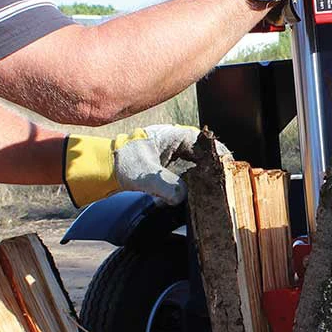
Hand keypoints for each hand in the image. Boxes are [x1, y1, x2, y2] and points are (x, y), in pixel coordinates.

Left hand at [64, 126, 226, 206]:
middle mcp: (175, 140)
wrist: (103, 167)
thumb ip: (164, 185)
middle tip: (225, 181)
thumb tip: (183, 196)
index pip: (204, 142)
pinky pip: (187, 167)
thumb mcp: (144, 176)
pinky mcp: (167, 162)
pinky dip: (194, 177)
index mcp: (173, 135)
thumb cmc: (122, 165)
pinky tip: (195, 191)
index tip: (229, 168)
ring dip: (205, 172)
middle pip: (204, 150)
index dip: (219, 154)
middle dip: (214, 165)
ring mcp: (171, 150)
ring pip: (197, 159)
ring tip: (214, 187)